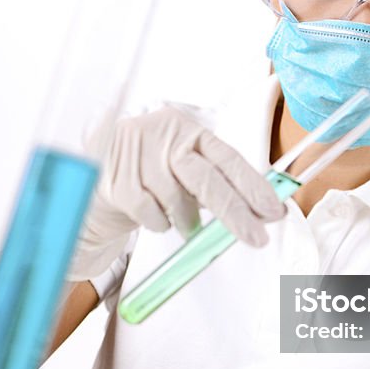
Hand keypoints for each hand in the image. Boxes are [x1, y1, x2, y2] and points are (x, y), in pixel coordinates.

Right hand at [68, 105, 285, 279]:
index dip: (253, 185)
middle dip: (235, 213)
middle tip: (255, 238)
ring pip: (178, 203)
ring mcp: (138, 156)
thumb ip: (218, 184)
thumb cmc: (152, 175)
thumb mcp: (185, 170)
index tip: (273, 210)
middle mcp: (164, 136)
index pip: (228, 158)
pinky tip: (154, 215)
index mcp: (188, 130)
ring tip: (183, 220)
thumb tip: (261, 212)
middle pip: (207, 179)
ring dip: (187, 221)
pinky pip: (152, 215)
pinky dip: (159, 223)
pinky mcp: (118, 180)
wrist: (95, 175)